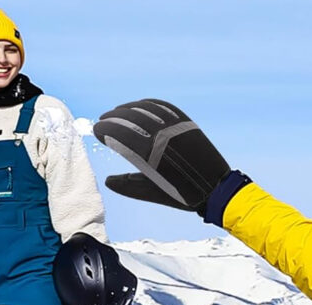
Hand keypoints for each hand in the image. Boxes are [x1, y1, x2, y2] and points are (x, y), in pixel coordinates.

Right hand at [92, 99, 229, 212]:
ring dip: (128, 108)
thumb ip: (129, 185)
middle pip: (130, 119)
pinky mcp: (185, 122)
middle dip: (113, 118)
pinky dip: (148, 104)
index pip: (121, 136)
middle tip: (103, 119)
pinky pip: (163, 107)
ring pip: (145, 110)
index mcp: (150, 154)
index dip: (106, 131)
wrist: (215, 187)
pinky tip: (139, 105)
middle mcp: (161, 136)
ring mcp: (174, 127)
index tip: (96, 131)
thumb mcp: (153, 193)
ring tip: (117, 111)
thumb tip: (108, 181)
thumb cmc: (183, 194)